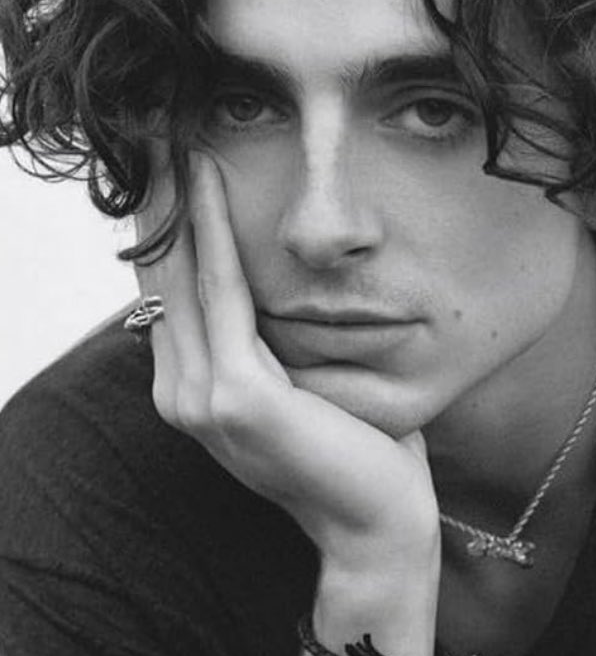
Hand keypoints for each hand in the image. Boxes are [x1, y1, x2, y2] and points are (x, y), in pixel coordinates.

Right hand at [133, 148, 439, 573]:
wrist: (377, 523)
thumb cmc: (355, 449)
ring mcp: (201, 399)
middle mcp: (181, 395)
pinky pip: (222, 291)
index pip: (169, 294)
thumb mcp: (300, 386)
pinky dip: (212, 230)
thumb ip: (269, 346)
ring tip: (175, 139)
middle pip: (162, 277)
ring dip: (178, 201)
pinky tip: (210, 179)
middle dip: (161, 203)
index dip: (166, 227)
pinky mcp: (236, 396)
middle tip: (158, 133)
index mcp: (192, 393)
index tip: (170, 165)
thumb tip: (272, 290)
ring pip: (183, 275)